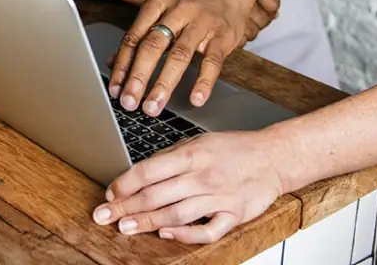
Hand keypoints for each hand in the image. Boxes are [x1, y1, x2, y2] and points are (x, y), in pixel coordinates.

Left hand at [92, 130, 284, 243]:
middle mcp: (203, 176)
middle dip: (126, 206)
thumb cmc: (234, 149)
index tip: (109, 194)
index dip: (126, 183)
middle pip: (158, 194)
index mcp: (193, 154)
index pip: (150, 169)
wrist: (272, 157)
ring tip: (125, 227)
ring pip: (177, 213)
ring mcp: (218, 197)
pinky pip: (207, 229)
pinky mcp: (233, 215)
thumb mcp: (200, 141)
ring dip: (148, 221)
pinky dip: (186, 234)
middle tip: (104, 216)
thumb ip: (172, 157)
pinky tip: (167, 234)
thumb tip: (141, 172)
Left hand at [108, 0, 278, 115]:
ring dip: (164, 84)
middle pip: (153, 45)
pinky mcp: (223, 35)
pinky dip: (203, 81)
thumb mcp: (164, 6)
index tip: (114, 89)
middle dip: (138, 76)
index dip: (122, 65)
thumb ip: (141, 33)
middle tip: (129, 102)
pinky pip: (213, 61)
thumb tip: (112, 62)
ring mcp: (202, 22)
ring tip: (153, 107)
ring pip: (180, 55)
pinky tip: (195, 99)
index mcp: (158, 2)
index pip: (134, 37)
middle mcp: (178, 11)